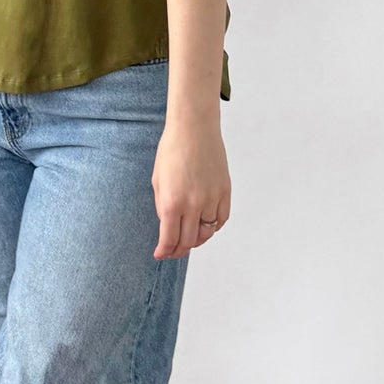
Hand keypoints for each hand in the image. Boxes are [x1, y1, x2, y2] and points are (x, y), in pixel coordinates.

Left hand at [151, 119, 229, 258]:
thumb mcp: (158, 181)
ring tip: (188, 239)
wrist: (194, 129)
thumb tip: (168, 227)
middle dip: (178, 250)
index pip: (170, 239)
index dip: (165, 251)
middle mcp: (194, 204)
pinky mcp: (225, 191)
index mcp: (172, 202)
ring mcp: (212, 199)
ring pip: (207, 233)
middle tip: (173, 250)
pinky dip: (214, 227)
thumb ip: (163, 206)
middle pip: (189, 241)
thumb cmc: (172, 150)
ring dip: (196, 240)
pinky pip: (221, 219)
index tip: (160, 254)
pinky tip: (205, 226)